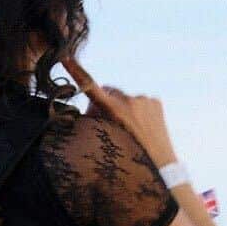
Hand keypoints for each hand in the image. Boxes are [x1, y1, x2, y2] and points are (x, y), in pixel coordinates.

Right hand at [63, 57, 178, 167]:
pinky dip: (138, 111)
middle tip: (107, 123)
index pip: (90, 87)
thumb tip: (93, 106)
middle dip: (105, 103)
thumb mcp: (105, 140)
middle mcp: (129, 100)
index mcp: (114, 110)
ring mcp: (145, 100)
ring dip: (123, 108)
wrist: (161, 168)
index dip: (76, 71)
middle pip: (108, 92)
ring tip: (129, 131)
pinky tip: (141, 128)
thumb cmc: (128, 159)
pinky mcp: (156, 102)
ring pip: (124, 99)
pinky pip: (140, 102)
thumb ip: (96, 119)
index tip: (65, 57)